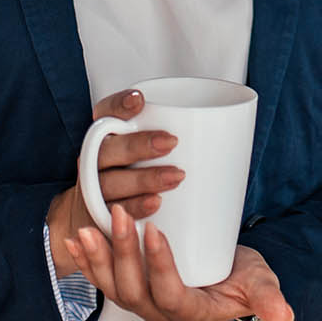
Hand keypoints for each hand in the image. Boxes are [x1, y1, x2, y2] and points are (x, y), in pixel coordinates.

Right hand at [45, 89, 181, 274]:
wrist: (91, 221)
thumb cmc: (133, 178)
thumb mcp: (147, 152)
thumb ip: (174, 137)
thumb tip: (230, 126)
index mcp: (106, 138)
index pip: (104, 113)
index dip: (118, 105)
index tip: (140, 99)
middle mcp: (95, 162)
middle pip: (107, 148)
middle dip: (138, 144)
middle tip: (170, 142)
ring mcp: (94, 192)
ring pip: (110, 182)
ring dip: (143, 179)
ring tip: (175, 177)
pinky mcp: (99, 219)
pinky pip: (113, 215)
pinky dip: (135, 208)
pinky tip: (156, 204)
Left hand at [66, 204, 294, 320]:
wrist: (226, 273)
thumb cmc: (242, 277)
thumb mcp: (258, 282)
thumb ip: (266, 296)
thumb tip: (284, 313)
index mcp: (191, 314)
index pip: (170, 295)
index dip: (160, 266)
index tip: (155, 230)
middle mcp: (160, 314)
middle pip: (134, 291)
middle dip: (123, 254)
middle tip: (120, 214)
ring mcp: (141, 302)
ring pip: (112, 287)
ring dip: (97, 258)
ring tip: (88, 228)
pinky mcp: (129, 287)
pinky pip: (102, 278)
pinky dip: (86, 261)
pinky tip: (75, 238)